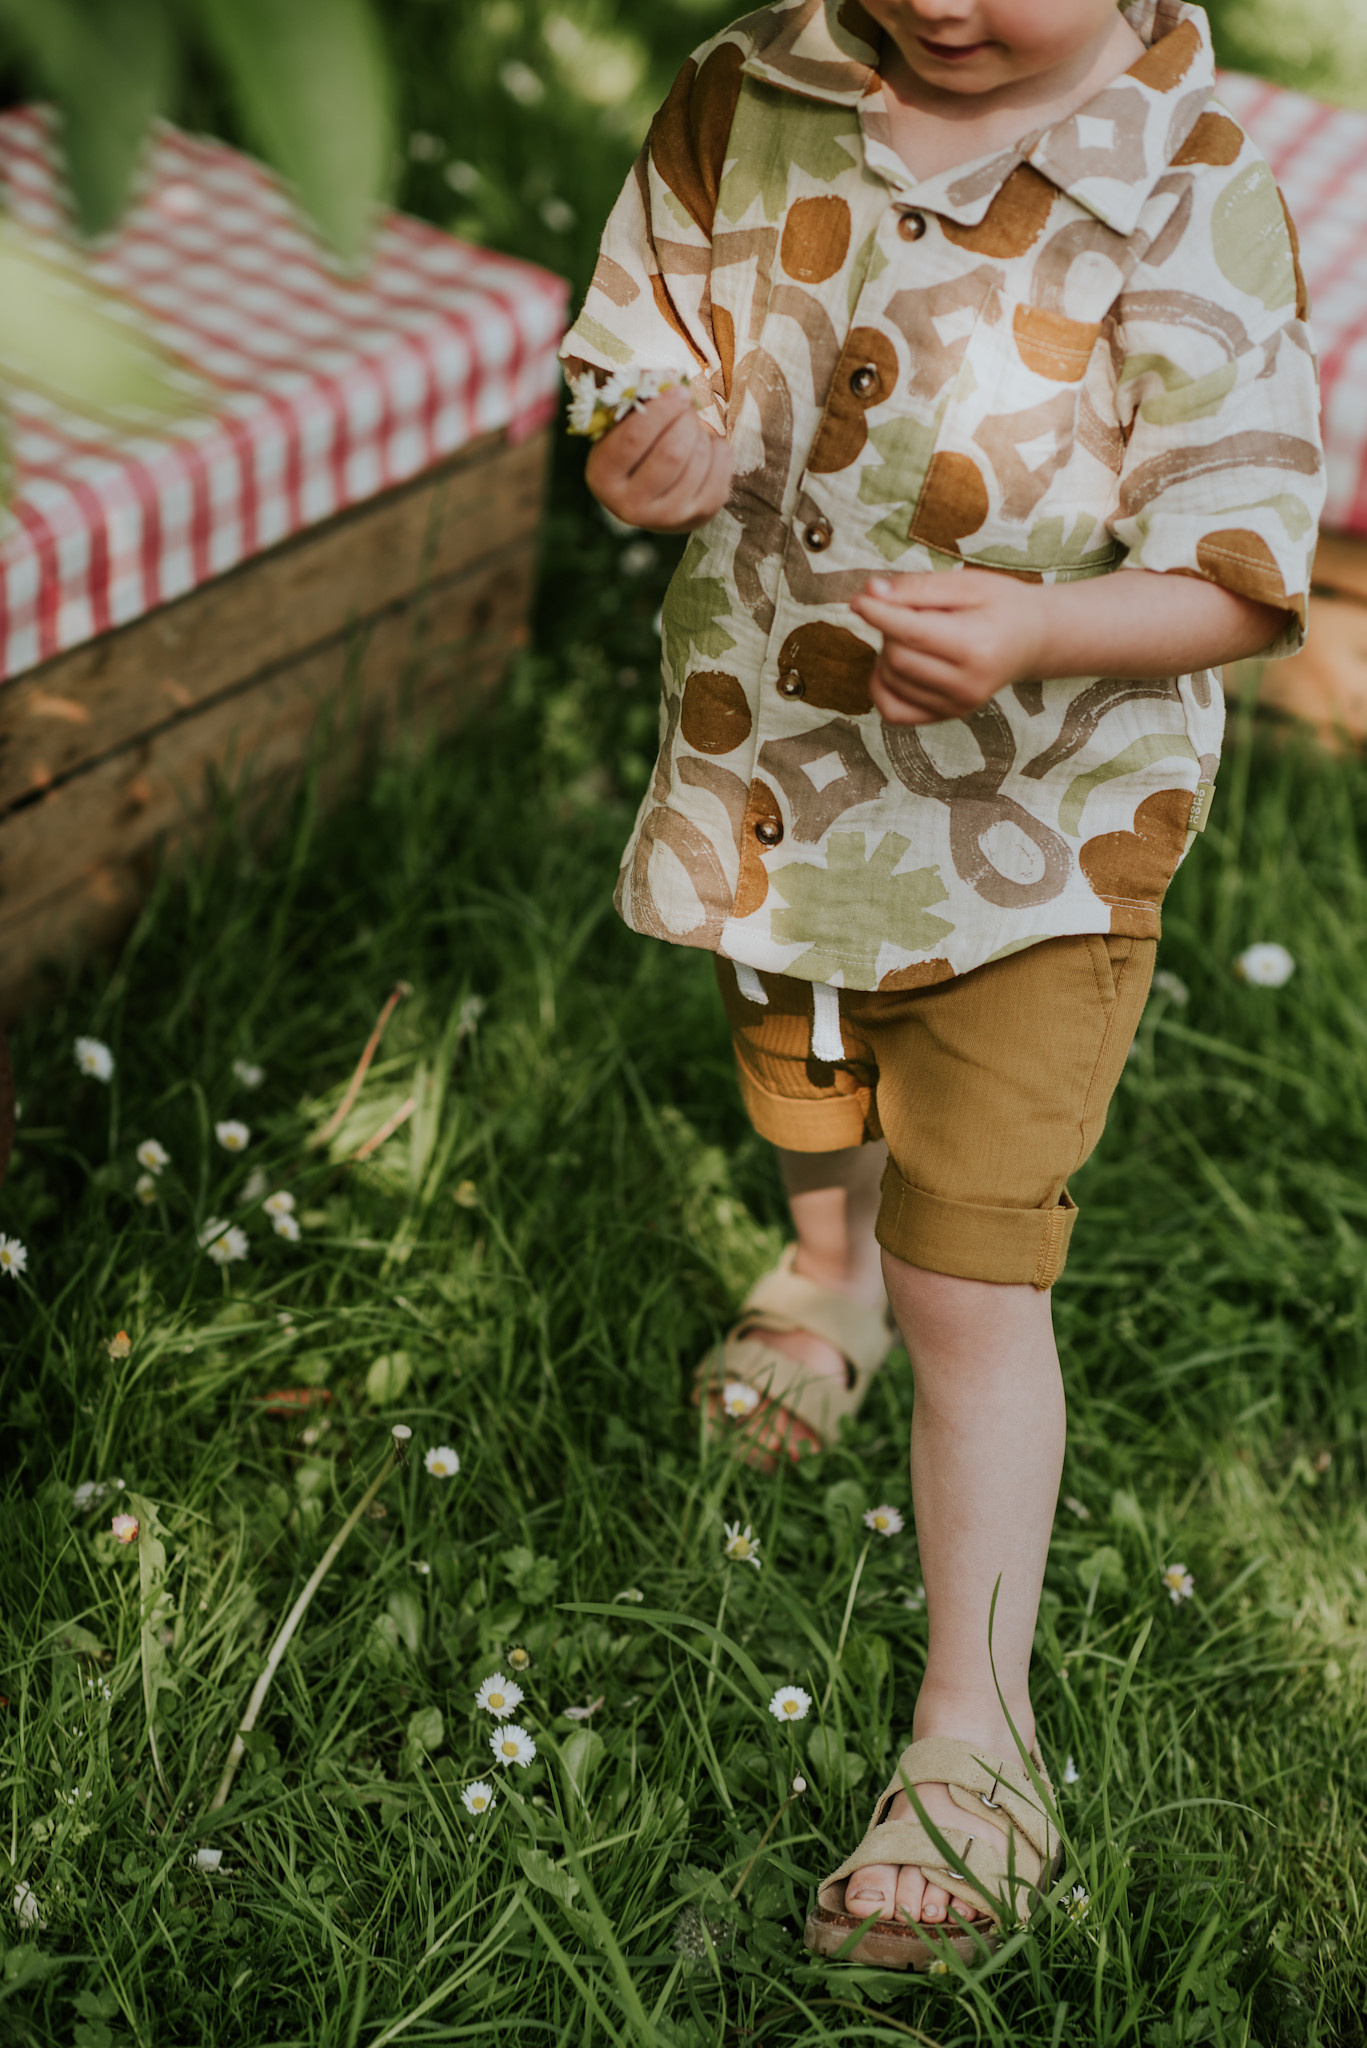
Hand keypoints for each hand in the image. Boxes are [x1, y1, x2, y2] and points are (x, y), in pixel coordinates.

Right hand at [584, 388, 732, 533]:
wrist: (652, 495)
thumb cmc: (636, 448)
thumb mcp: (623, 427)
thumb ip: (638, 405)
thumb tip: (670, 380)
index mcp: (603, 478)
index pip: (635, 438)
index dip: (661, 408)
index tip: (678, 390)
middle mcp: (630, 507)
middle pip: (672, 452)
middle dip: (685, 420)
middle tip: (686, 407)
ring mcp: (667, 518)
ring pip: (699, 458)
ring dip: (700, 433)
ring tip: (691, 430)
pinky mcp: (699, 516)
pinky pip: (721, 468)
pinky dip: (719, 447)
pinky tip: (705, 448)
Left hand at [850, 569, 1045, 726]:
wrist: (1032, 639)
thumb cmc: (1001, 605)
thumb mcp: (967, 583)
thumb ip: (918, 588)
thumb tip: (871, 591)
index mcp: (976, 647)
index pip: (911, 634)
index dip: (878, 614)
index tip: (859, 598)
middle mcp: (967, 685)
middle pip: (897, 657)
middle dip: (890, 629)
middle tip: (910, 611)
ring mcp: (957, 706)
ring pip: (891, 680)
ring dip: (888, 652)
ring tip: (917, 633)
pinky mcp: (946, 716)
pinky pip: (892, 710)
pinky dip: (883, 686)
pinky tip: (897, 664)